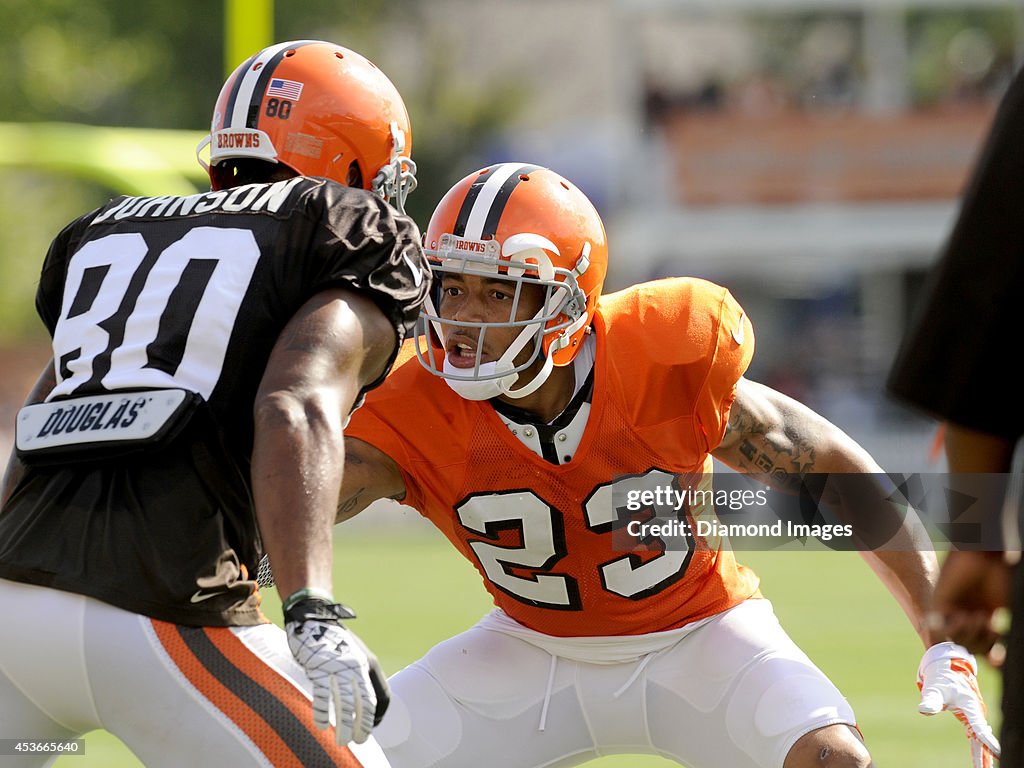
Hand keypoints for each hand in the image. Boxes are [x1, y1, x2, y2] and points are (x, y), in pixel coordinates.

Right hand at [284, 598, 390, 744]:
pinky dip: (322, 713)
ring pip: (345, 704)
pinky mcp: (318, 669)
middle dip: (363, 726)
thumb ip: (362, 673)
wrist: (314, 617)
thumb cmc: (335, 639)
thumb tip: (363, 701)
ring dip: (344, 726)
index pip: (381, 695)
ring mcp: (338, 668)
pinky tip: (321, 725)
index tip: (371, 727)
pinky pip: (322, 696)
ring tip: (342, 740)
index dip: (377, 715)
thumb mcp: (356, 653)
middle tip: (359, 740)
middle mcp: (357, 666)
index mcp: (369, 663)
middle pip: (365, 704)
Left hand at [917, 642, 999, 766]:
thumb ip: (930, 700)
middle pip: (982, 738)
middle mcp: (976, 712)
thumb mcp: (934, 688)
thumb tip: (923, 710)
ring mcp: (974, 715)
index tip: (997, 753)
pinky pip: (976, 735)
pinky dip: (979, 747)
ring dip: (983, 754)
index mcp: (970, 706)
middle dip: (985, 755)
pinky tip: (981, 759)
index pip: (979, 727)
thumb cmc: (942, 677)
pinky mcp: (970, 716)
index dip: (988, 740)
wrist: (947, 667)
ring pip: (980, 738)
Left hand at [932, 551, 1009, 661]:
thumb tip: (1001, 660)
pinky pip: (940, 630)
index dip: (993, 658)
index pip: (987, 647)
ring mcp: (953, 612)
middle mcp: (969, 617)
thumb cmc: (1001, 576)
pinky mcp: (939, 604)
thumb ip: (1002, 634)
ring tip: (979, 617)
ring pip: (958, 642)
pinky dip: (954, 630)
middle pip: (973, 648)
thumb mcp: (1007, 608)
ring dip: (971, 637)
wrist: (984, 555)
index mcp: (987, 618)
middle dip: (984, 645)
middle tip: (991, 626)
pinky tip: (965, 617)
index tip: (998, 662)